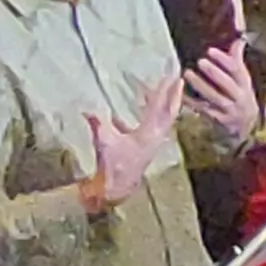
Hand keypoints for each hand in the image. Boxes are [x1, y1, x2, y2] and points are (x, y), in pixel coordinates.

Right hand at [79, 71, 186, 210]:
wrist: (116, 190)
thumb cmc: (112, 167)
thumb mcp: (104, 142)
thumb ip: (97, 123)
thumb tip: (87, 108)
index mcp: (149, 133)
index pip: (159, 107)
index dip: (163, 90)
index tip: (170, 76)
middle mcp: (156, 136)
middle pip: (170, 111)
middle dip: (175, 95)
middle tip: (179, 78)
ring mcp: (154, 142)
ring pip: (165, 118)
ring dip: (166, 104)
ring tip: (167, 89)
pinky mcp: (148, 146)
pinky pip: (155, 125)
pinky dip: (153, 114)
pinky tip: (141, 106)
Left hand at [183, 42, 260, 143]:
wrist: (246, 126)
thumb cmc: (241, 96)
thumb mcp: (243, 80)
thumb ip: (237, 61)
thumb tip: (238, 39)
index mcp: (245, 84)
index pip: (237, 70)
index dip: (224, 60)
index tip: (210, 50)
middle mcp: (240, 97)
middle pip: (227, 84)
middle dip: (214, 72)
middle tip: (200, 61)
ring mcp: (229, 110)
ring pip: (214, 97)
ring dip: (200, 85)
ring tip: (187, 73)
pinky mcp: (219, 120)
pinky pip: (204, 110)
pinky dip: (192, 102)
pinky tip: (180, 94)